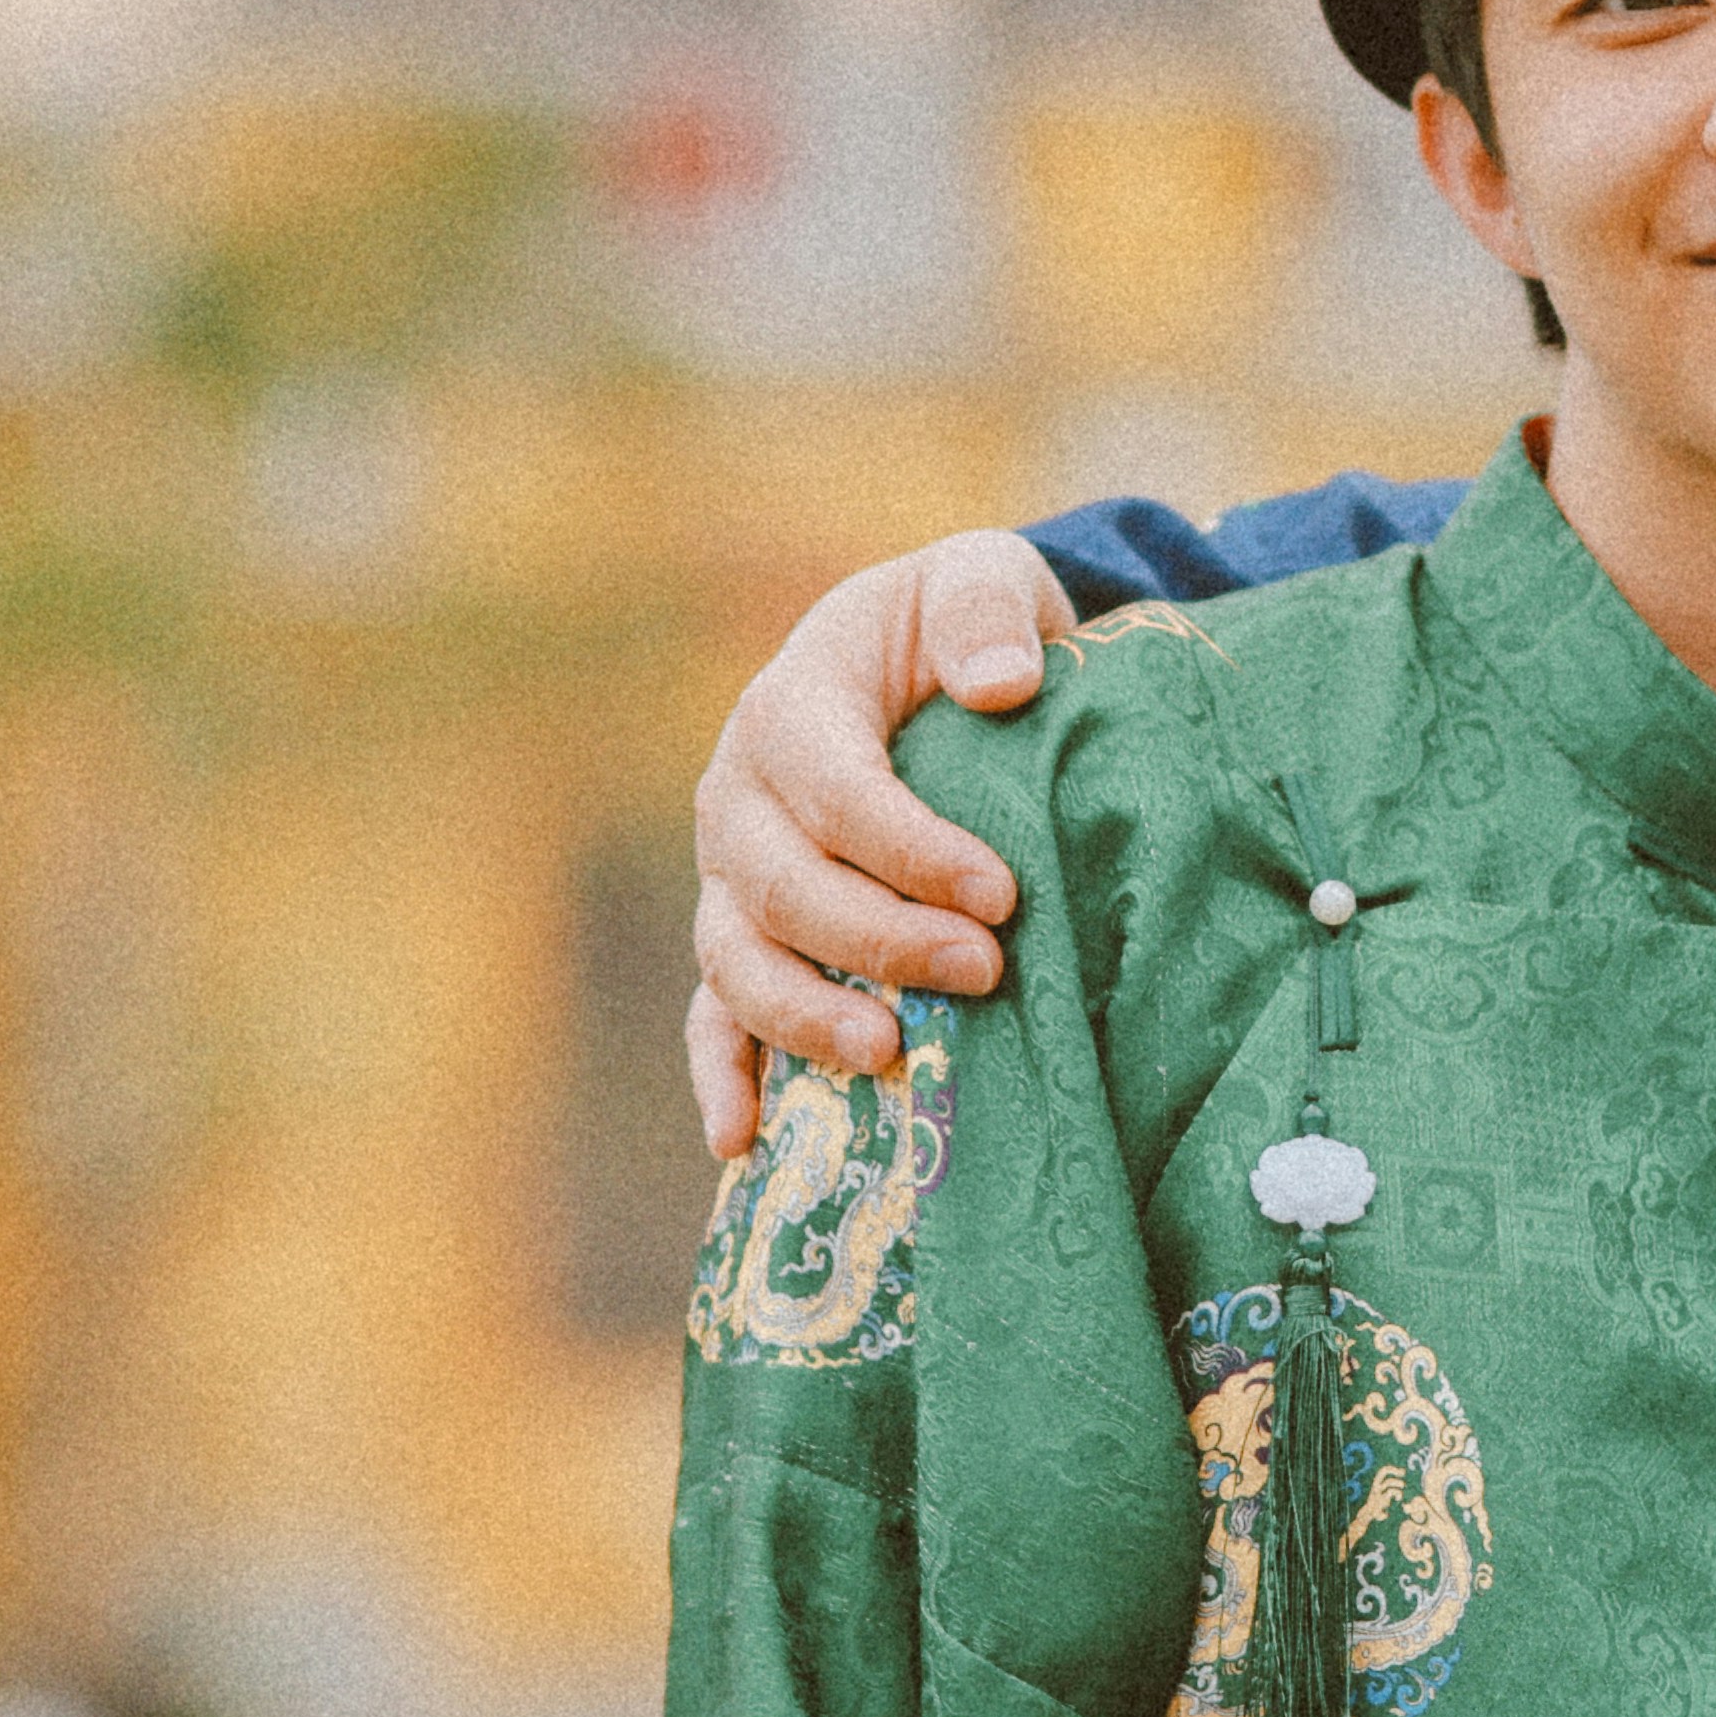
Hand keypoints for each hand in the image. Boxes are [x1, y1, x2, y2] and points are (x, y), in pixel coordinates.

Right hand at [686, 531, 1083, 1147]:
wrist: (927, 662)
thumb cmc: (960, 625)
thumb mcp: (979, 577)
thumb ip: (988, 609)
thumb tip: (1003, 685)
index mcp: (791, 706)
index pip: (837, 793)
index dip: (913, 851)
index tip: (1003, 893)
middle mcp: (739, 797)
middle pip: (784, 889)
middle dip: (880, 941)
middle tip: (986, 972)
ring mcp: (730, 876)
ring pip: (736, 959)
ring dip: (802, 1018)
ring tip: (886, 1055)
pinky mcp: (742, 936)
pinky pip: (712, 1013)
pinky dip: (720, 1075)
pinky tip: (739, 1139)